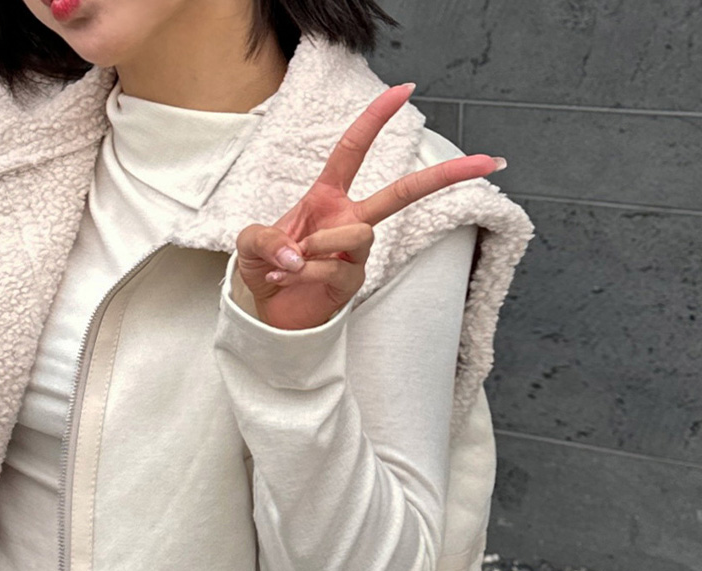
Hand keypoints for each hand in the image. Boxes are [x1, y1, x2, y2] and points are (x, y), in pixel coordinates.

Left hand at [234, 83, 505, 330]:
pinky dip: (304, 273)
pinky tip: (286, 280)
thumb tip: (296, 253)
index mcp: (328, 197)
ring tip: (290, 261)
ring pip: (360, 232)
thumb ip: (266, 239)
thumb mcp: (250, 244)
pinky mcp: (353, 282)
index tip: (406, 90)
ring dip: (319, 243)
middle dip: (445, 175)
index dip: (376, 119)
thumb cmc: (267, 268)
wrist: (269, 312)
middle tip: (488, 161)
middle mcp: (349, 219)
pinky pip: (335, 267)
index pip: (354, 150)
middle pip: (403, 192)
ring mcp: (355, 252)